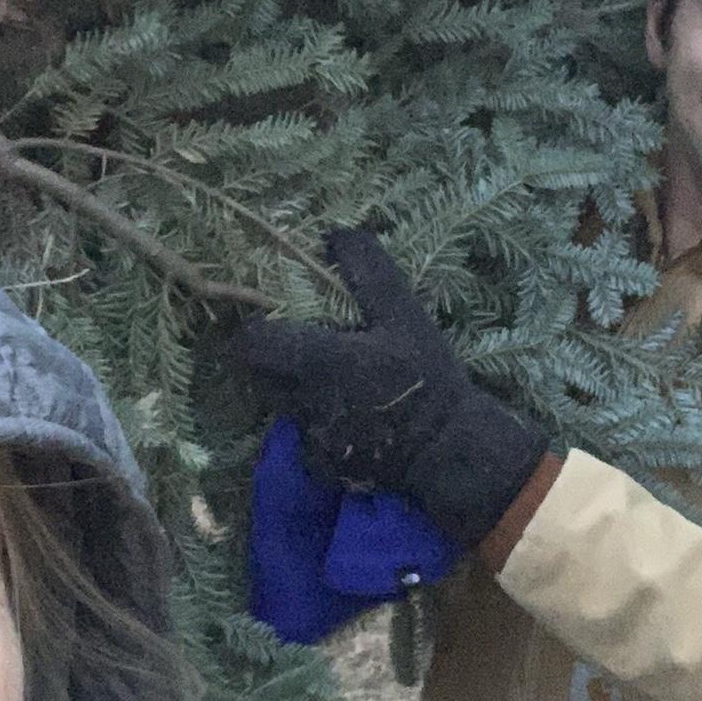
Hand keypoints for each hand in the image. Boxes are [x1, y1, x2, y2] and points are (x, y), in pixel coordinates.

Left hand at [239, 229, 548, 543]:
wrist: (450, 453)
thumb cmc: (429, 380)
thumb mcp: (406, 317)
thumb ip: (369, 274)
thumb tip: (335, 233)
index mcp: (318, 362)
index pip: (251, 345)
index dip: (252, 330)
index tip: (270, 317)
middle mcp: (303, 402)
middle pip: (258, 376)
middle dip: (270, 359)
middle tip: (299, 343)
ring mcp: (310, 439)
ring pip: (281, 405)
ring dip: (296, 388)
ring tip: (333, 377)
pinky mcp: (321, 467)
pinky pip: (304, 437)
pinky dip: (317, 422)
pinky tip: (350, 413)